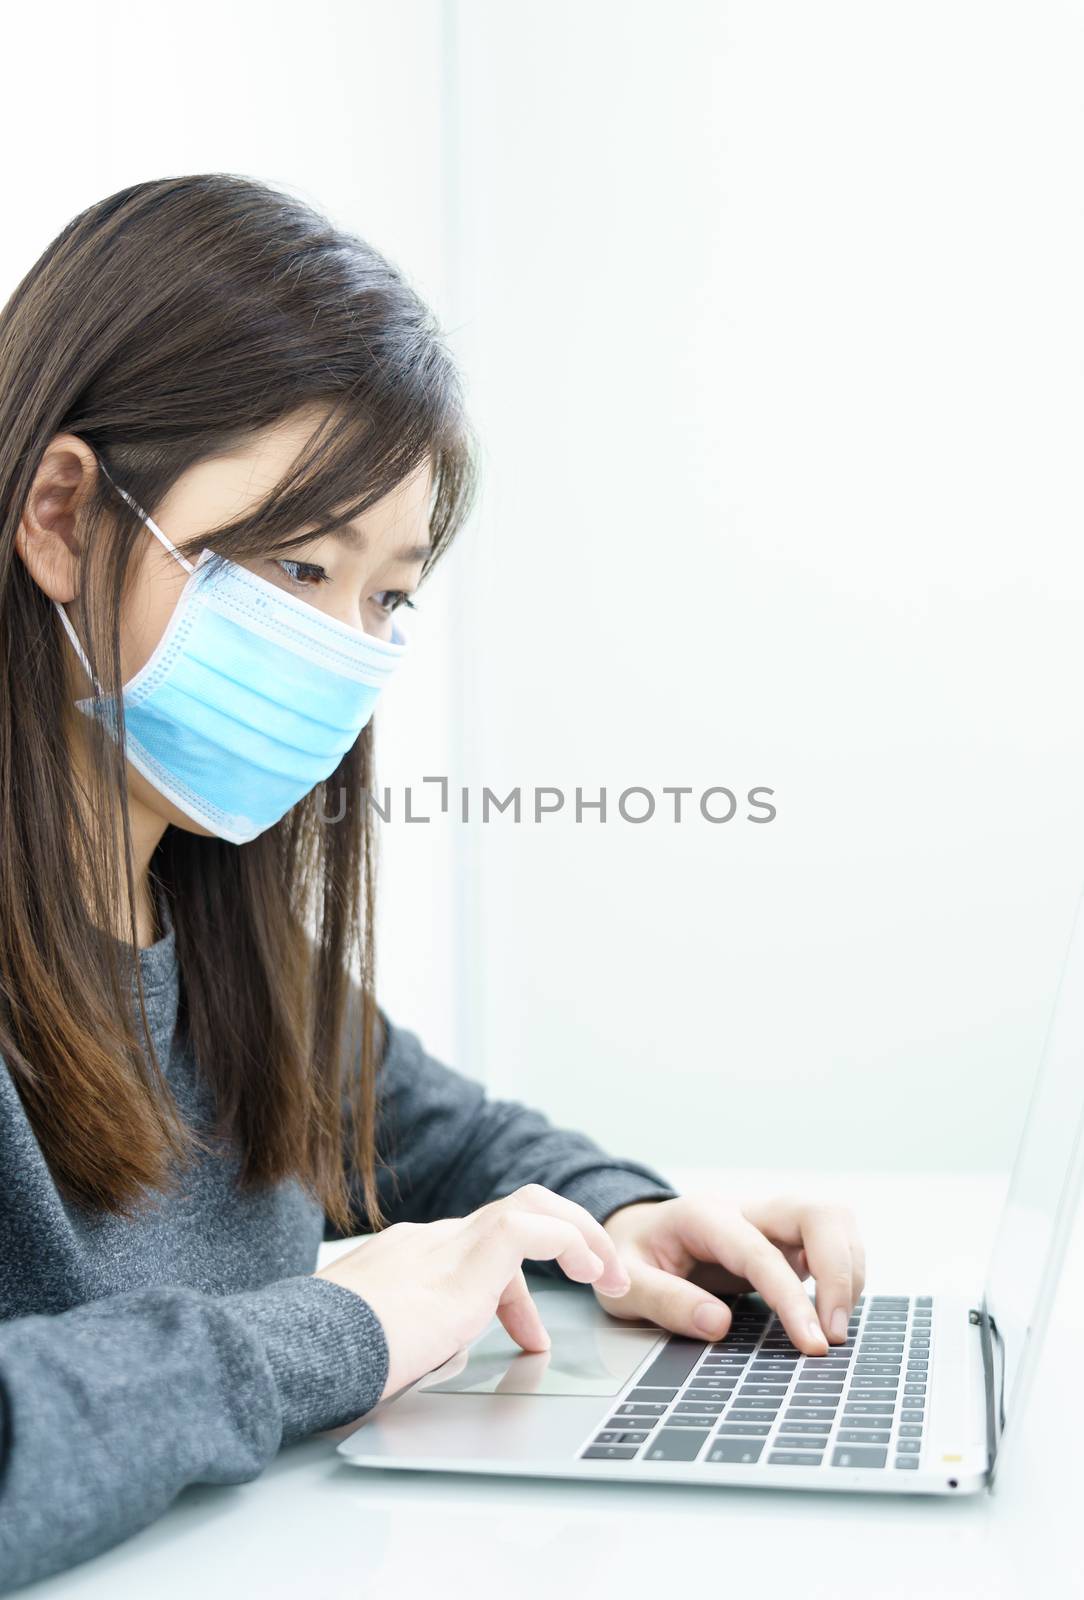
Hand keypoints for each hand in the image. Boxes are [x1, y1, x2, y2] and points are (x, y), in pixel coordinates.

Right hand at [315, 1183, 631, 1400]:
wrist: (304, 1347)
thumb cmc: (327, 1359)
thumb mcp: (377, 1346)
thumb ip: (413, 1338)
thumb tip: (440, 1350)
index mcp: (406, 1259)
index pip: (477, 1252)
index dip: (515, 1294)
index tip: (533, 1336)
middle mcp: (429, 1240)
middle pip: (512, 1212)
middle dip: (563, 1236)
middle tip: (597, 1276)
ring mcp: (446, 1242)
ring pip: (530, 1206)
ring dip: (579, 1236)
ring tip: (610, 1275)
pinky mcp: (467, 1257)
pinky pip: (533, 1229)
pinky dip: (569, 1243)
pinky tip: (590, 1272)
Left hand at [591, 1191, 865, 1354]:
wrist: (635, 1234)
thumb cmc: (631, 1257)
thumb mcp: (626, 1283)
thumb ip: (666, 1301)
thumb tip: (719, 1325)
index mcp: (706, 1216)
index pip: (762, 1253)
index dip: (792, 1298)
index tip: (812, 1344)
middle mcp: (747, 1210)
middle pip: (818, 1212)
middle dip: (840, 1271)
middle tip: (832, 1334)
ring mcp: (771, 1221)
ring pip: (835, 1221)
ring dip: (849, 1271)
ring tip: (833, 1327)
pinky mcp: (786, 1239)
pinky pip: (833, 1243)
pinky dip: (844, 1274)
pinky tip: (829, 1312)